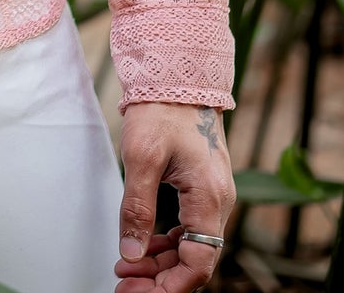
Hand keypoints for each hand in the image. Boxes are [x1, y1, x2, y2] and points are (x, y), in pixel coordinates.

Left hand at [114, 103, 234, 291]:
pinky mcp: (202, 187)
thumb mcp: (142, 158)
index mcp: (209, 198)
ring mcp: (213, 194)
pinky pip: (189, 228)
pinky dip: (167, 241)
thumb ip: (137, 208)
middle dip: (160, 278)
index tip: (138, 292)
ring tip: (127, 268)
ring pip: (192, 246)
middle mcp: (218, 201)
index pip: (199, 263)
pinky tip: (144, 245)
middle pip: (195, 259)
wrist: (176, 73)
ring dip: (160, 261)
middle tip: (124, 285)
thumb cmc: (161, 109)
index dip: (169, 286)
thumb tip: (131, 253)